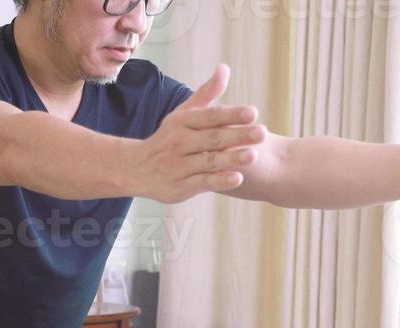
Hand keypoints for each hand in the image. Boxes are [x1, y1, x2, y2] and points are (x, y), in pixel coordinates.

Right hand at [131, 63, 266, 204]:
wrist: (136, 169)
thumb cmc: (168, 139)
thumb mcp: (183, 114)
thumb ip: (207, 94)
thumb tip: (224, 68)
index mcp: (182, 122)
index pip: (209, 116)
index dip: (231, 114)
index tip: (252, 113)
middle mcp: (179, 142)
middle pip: (212, 138)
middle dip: (238, 135)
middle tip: (262, 133)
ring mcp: (178, 166)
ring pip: (208, 161)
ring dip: (231, 158)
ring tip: (253, 155)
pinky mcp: (179, 186)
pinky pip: (202, 183)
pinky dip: (219, 181)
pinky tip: (237, 178)